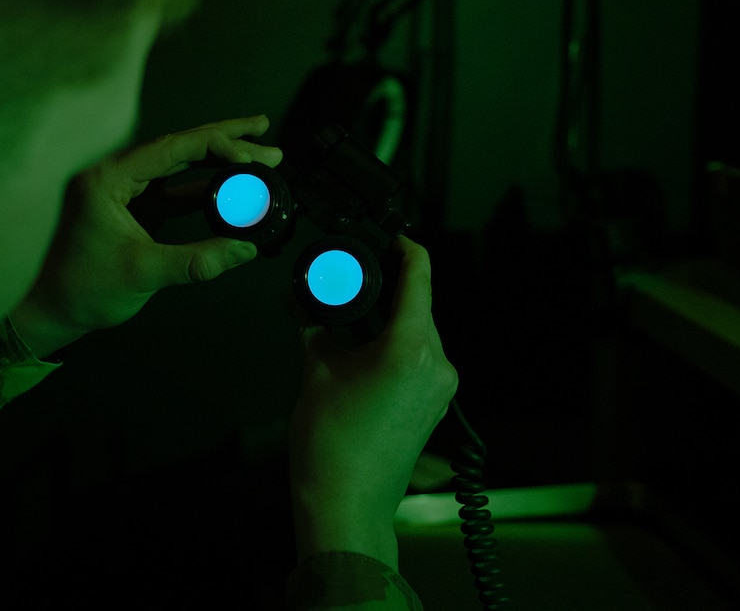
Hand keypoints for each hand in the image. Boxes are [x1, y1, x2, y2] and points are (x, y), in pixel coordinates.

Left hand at [11, 115, 282, 357]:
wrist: (47, 311)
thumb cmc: (80, 290)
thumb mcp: (144, 273)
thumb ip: (198, 261)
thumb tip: (244, 250)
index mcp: (107, 178)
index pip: (172, 148)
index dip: (218, 144)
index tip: (252, 150)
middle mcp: (112, 174)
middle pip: (178, 147)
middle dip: (224, 141)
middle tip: (263, 131)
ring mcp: (122, 191)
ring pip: (177, 167)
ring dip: (216, 164)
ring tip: (257, 157)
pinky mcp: (129, 209)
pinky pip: (171, 190)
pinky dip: (201, 188)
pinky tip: (229, 188)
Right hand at [288, 237, 457, 566]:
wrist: (346, 503)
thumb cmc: (332, 447)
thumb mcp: (316, 371)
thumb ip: (312, 326)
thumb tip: (299, 298)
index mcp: (411, 347)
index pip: (419, 274)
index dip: (403, 246)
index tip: (387, 235)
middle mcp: (437, 364)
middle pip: (418, 304)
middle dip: (386, 289)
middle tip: (350, 281)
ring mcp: (440, 388)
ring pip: (418, 332)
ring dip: (388, 321)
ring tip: (349, 323)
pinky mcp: (434, 405)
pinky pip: (419, 358)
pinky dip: (394, 346)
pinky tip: (361, 353)